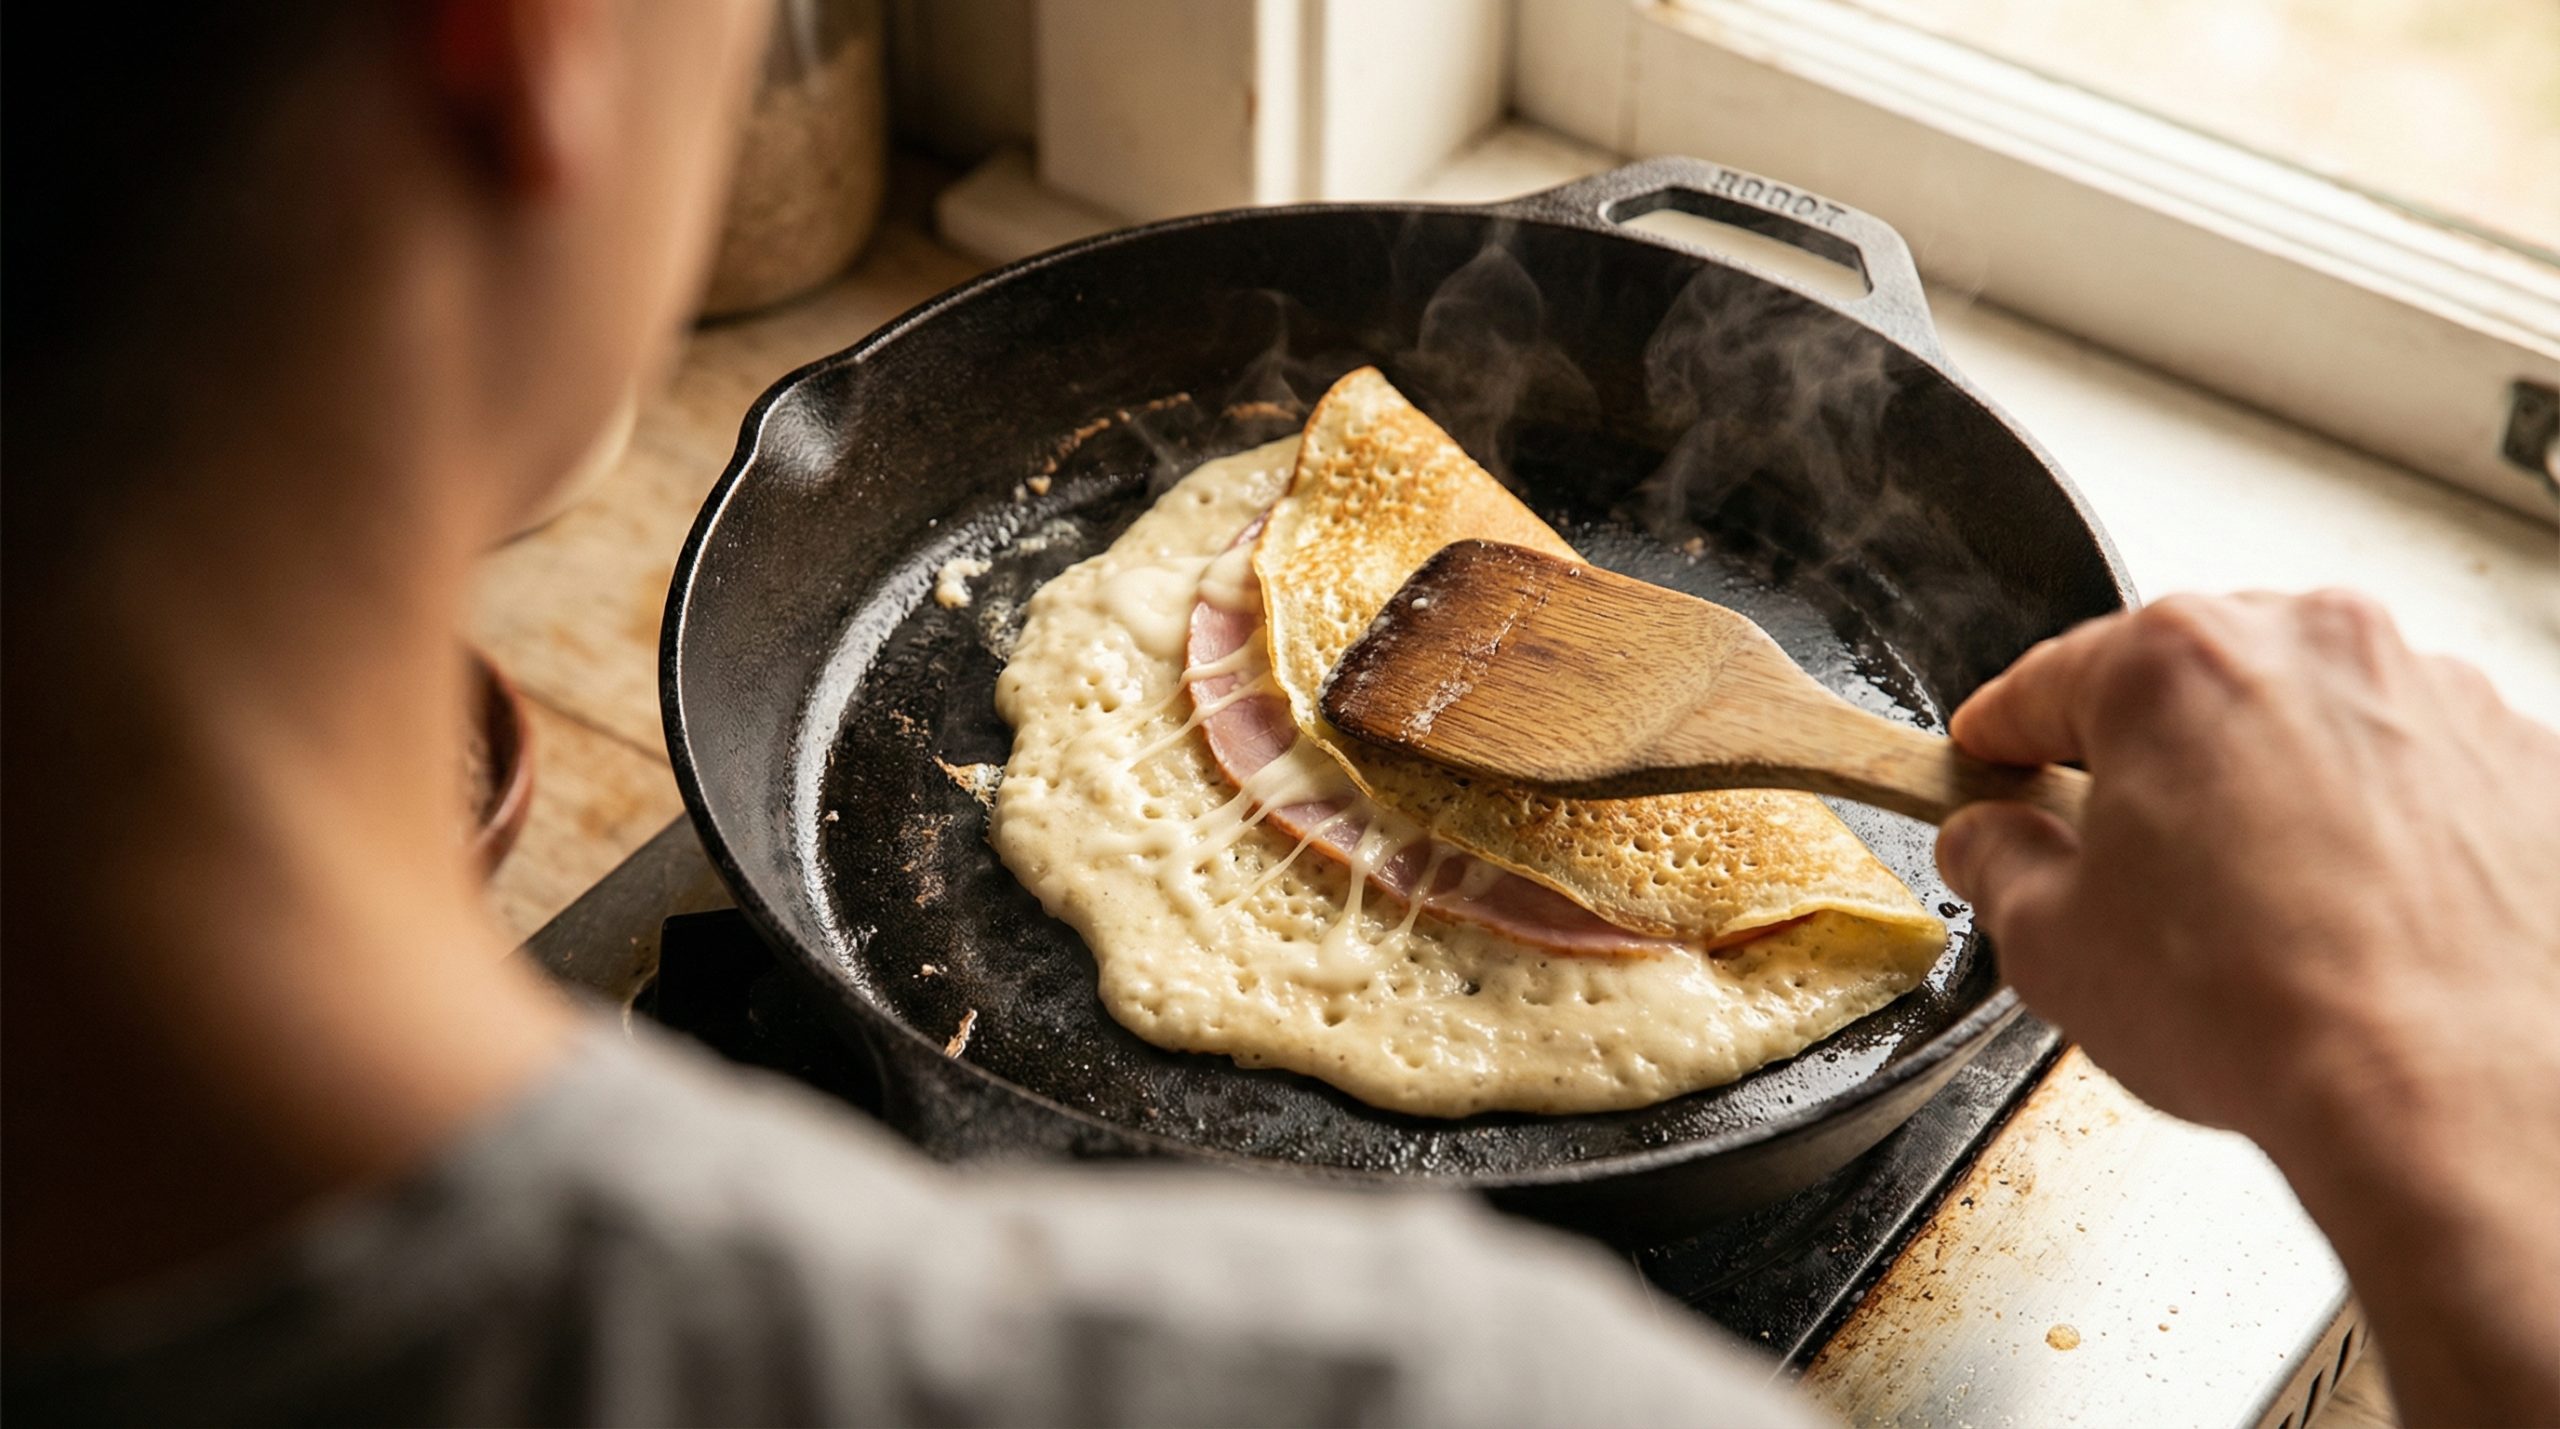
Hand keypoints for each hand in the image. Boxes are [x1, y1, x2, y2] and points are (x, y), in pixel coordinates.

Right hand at [1935, 590, 2559, 1426]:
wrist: (2451, 1096)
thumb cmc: (2262, 1010)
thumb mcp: (2052, 948)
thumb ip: (2001, 867)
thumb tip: (1992, 845)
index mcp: (2176, 663)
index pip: (2048, 682)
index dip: (2002, 737)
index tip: (1993, 764)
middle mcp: (2312, 646)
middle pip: (2192, 685)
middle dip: (2151, 764)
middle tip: (2129, 868)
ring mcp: (2433, 695)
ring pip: (2310, 722)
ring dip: (2272, 787)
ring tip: (2262, 910)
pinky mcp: (2524, 762)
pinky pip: (2419, 773)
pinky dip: (2383, 826)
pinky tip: (2359, 916)